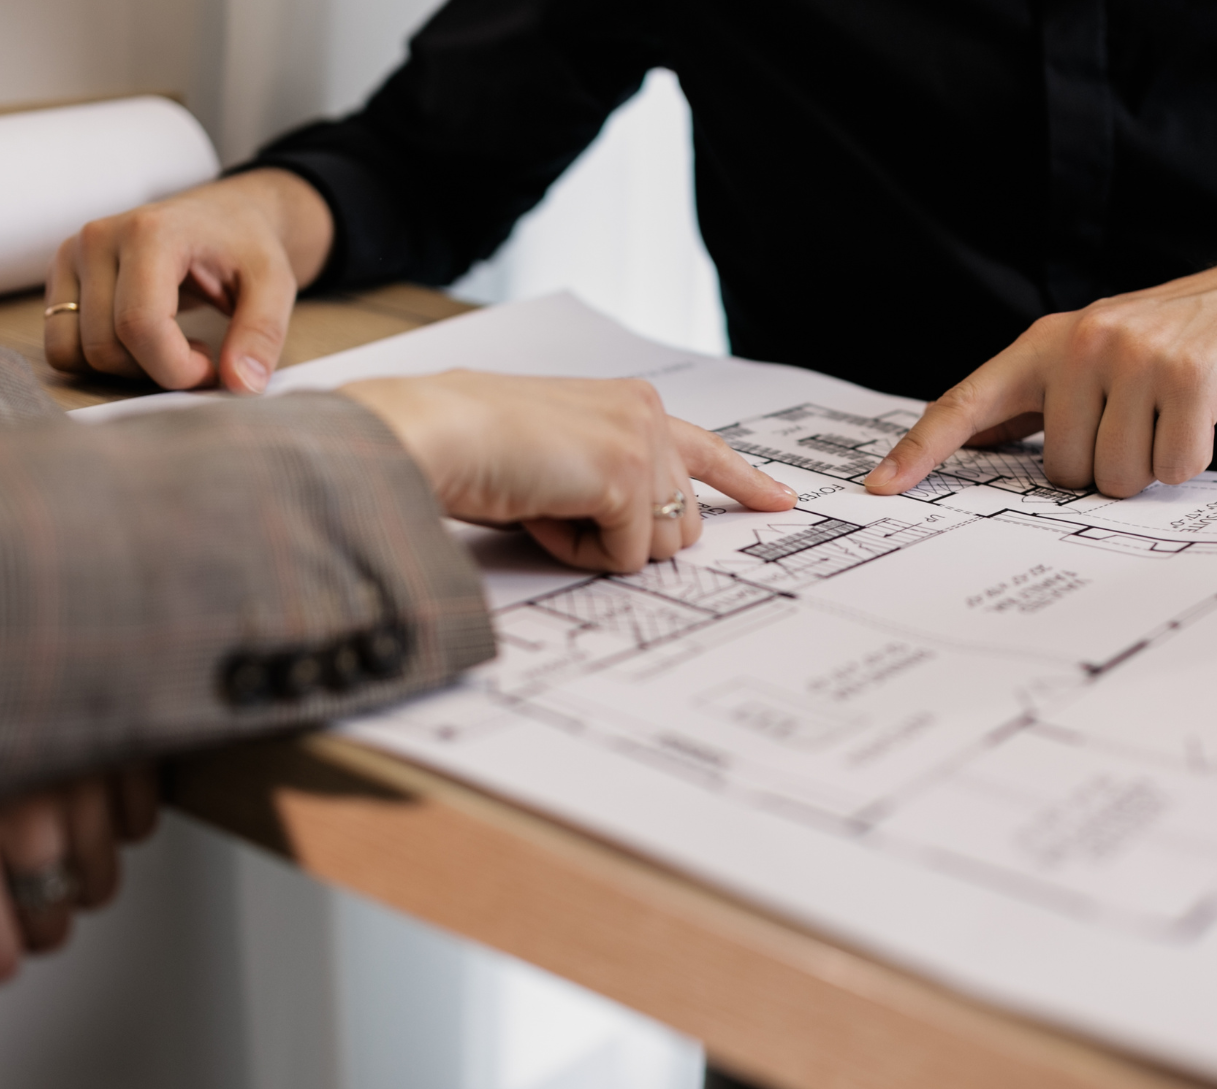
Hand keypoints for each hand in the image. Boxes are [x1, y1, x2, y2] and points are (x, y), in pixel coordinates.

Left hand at [0, 765, 158, 1043]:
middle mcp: (22, 801)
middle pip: (52, 927)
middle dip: (19, 904)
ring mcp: (85, 767)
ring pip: (103, 885)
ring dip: (68, 862)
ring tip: (25, 806)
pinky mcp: (131, 738)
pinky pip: (142, 827)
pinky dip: (111, 814)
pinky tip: (66, 775)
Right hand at [44, 169, 332, 393]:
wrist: (222, 218)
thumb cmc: (245, 248)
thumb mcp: (275, 285)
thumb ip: (261, 334)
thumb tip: (241, 385)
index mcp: (150, 232)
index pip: (140, 325)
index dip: (176, 368)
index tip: (213, 370)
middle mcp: (98, 238)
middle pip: (106, 346)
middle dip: (156, 371)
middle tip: (200, 355)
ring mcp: (72, 256)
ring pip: (76, 352)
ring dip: (127, 369)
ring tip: (171, 344)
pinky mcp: (61, 277)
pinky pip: (61, 346)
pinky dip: (100, 361)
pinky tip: (141, 342)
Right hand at [346, 370, 797, 572]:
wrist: (435, 432)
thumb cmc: (474, 447)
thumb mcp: (559, 457)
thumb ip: (609, 477)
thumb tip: (649, 531)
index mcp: (629, 403)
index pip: (705, 450)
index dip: (745, 482)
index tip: (780, 501)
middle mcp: (646, 413)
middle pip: (682, 522)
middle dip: (627, 538)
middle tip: (560, 511)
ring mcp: (641, 442)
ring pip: (658, 544)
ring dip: (598, 545)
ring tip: (545, 504)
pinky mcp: (626, 476)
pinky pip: (624, 557)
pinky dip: (577, 553)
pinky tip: (541, 512)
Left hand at [864, 255, 1216, 498]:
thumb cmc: (1167, 343)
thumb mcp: (1088, 358)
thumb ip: (1031, 401)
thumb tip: (966, 444)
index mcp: (1044, 345)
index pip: (966, 403)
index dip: (921, 450)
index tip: (880, 487)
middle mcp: (1080, 345)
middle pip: (1060, 471)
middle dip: (1104, 464)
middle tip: (1138, 419)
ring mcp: (1134, 358)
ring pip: (1115, 477)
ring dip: (1149, 465)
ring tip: (1168, 416)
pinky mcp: (1189, 378)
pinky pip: (1172, 467)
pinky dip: (1191, 460)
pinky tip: (1201, 419)